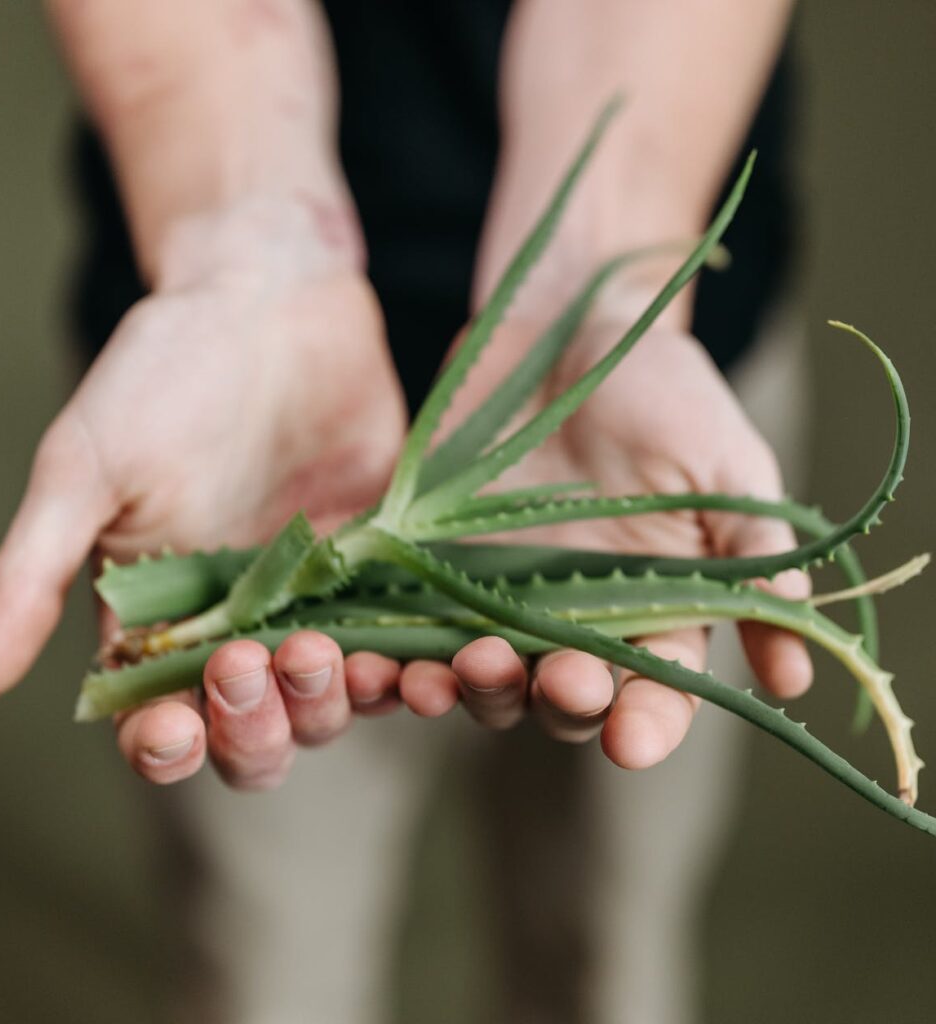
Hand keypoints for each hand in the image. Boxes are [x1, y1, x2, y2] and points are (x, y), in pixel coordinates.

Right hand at [0, 196, 406, 787]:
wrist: (271, 299)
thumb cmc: (163, 372)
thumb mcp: (85, 467)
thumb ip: (35, 572)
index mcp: (159, 619)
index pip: (161, 721)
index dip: (168, 744)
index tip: (175, 725)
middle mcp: (242, 625)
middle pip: (258, 732)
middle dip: (258, 724)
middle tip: (257, 661)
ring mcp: (320, 600)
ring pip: (335, 700)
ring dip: (337, 703)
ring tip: (341, 659)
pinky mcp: (387, 567)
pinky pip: (407, 639)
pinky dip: (419, 667)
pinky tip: (432, 662)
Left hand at [390, 309, 811, 766]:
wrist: (567, 327)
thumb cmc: (660, 390)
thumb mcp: (723, 466)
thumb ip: (753, 558)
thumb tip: (795, 675)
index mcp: (651, 607)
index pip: (654, 692)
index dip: (647, 724)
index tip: (633, 740)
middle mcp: (572, 618)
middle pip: (561, 698)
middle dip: (558, 702)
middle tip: (556, 679)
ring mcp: (496, 595)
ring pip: (481, 677)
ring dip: (467, 690)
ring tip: (447, 678)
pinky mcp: (432, 565)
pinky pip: (407, 627)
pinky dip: (390, 655)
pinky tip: (373, 660)